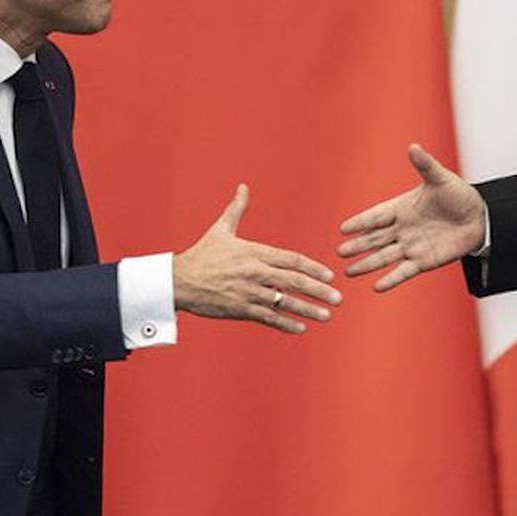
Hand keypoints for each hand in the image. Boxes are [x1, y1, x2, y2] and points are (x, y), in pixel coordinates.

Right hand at [174, 185, 339, 334]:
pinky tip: (301, 328)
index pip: (292, 260)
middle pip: (294, 281)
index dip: (313, 268)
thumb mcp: (221, 229)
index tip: (329, 275)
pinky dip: (286, 324)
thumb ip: (237, 209)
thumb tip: (243, 187)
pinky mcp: (240, 309)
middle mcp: (255, 272)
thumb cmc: (202, 255)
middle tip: (338, 298)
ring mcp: (248, 292)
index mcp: (254, 251)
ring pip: (285, 302)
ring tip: (326, 315)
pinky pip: (268, 318)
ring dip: (308, 310)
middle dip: (318, 290)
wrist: (179, 281)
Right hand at [337, 144, 484, 291]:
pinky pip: (404, 271)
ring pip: (384, 257)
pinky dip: (391, 279)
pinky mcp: (423, 261)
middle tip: (340, 252)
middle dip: (358, 245)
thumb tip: (413, 147)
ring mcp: (411, 246)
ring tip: (349, 272)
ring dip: (367, 264)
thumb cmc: (459, 195)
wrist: (480, 218)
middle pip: (375, 239)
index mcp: (402, 208)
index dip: (361, 222)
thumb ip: (425, 165)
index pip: (376, 216)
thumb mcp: (441, 179)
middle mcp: (402, 228)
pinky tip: (377, 286)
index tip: (343, 228)